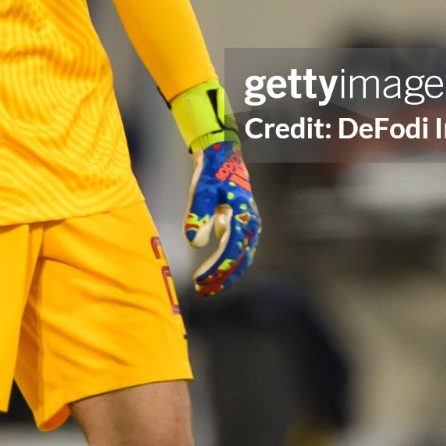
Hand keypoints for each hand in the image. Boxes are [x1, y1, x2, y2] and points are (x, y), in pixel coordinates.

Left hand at [185, 139, 259, 295]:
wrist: (223, 155)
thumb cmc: (211, 173)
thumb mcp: (200, 191)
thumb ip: (198, 215)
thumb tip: (194, 243)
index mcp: (242, 217)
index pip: (230, 252)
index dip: (215, 270)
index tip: (199, 281)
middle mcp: (250, 224)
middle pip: (239, 260)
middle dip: (221, 278)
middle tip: (201, 290)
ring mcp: (250, 225)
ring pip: (242, 258)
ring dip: (226, 274)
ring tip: (206, 286)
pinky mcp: (245, 224)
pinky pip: (240, 250)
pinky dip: (229, 264)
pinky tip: (214, 271)